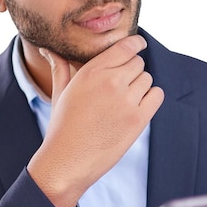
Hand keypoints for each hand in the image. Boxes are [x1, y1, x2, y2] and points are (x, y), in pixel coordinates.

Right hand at [27, 34, 163, 206]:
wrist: (66, 162)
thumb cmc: (62, 128)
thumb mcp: (60, 93)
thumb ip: (60, 67)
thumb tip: (49, 50)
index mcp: (91, 72)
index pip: (125, 46)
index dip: (136, 44)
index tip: (139, 45)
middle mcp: (110, 82)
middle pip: (138, 63)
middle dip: (133, 71)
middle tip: (123, 86)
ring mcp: (126, 101)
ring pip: (148, 79)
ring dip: (141, 87)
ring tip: (125, 101)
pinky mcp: (137, 120)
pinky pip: (157, 96)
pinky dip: (151, 99)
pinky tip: (138, 107)